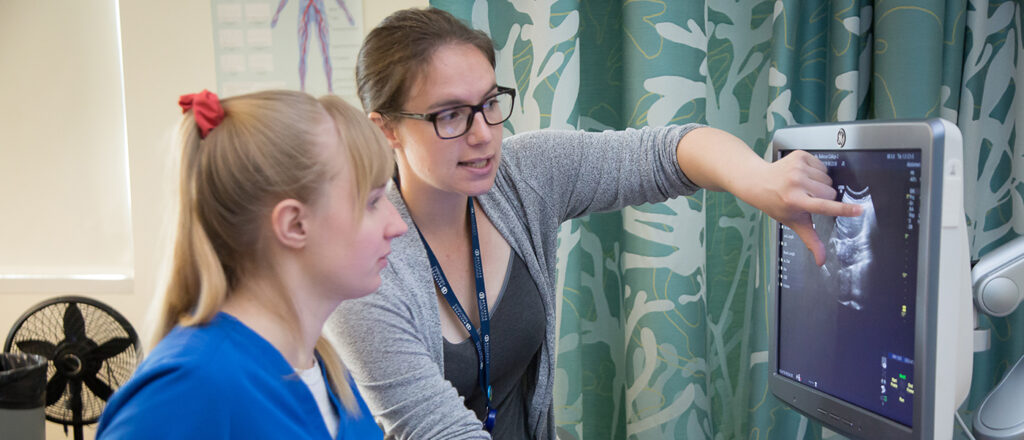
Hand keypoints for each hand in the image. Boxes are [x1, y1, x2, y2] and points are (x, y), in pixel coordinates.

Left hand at [747, 150, 861, 265]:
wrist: (758, 181)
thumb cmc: (776, 203)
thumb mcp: (793, 222)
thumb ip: (810, 240)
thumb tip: (821, 261)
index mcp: (795, 201)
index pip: (824, 207)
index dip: (844, 210)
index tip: (859, 210)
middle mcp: (796, 183)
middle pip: (831, 192)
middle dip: (824, 197)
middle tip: (808, 197)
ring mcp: (798, 168)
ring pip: (828, 179)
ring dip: (820, 184)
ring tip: (804, 186)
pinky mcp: (800, 156)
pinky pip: (823, 165)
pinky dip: (817, 171)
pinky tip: (803, 175)